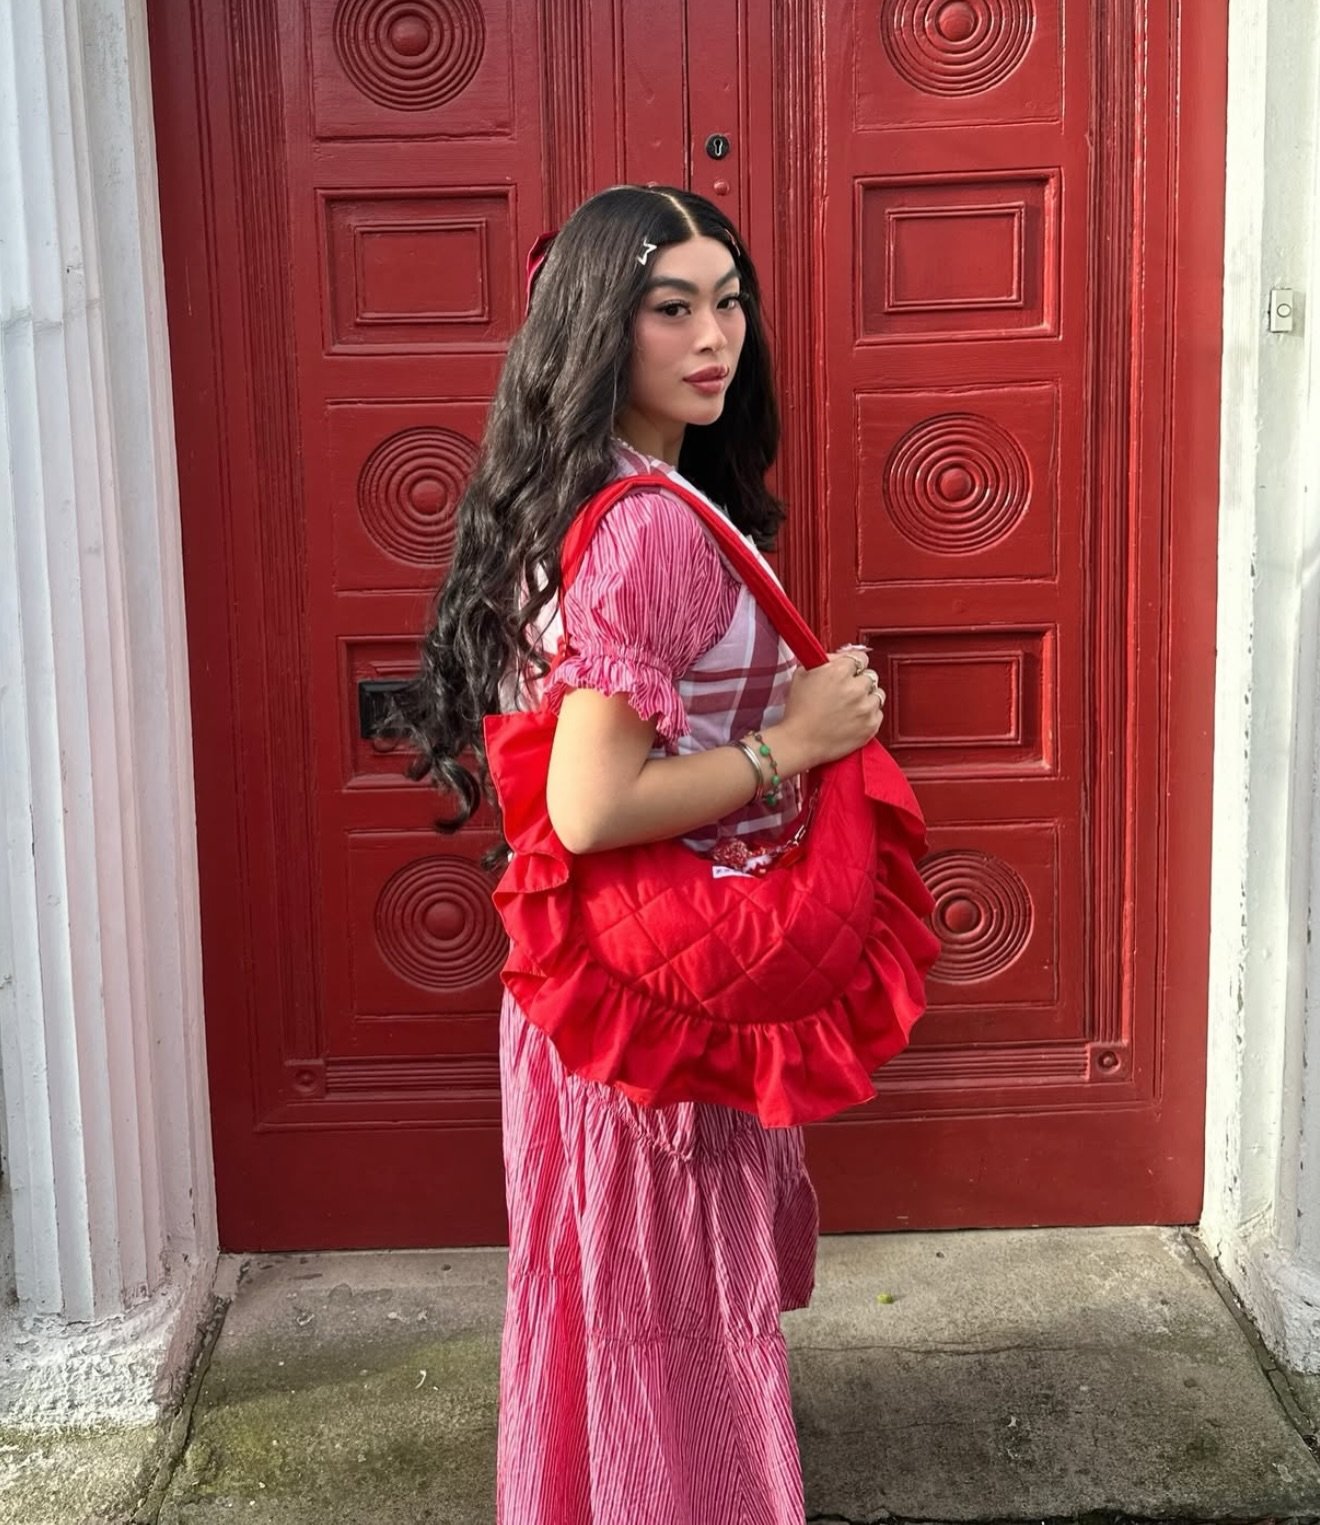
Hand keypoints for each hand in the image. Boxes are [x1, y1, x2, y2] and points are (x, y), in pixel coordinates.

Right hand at [764, 649, 884, 774]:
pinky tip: (853, 718)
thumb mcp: (802, 675)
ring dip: (867, 698)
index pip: (860, 658)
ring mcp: (865, 708)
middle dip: (859, 681)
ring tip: (851, 706)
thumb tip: (838, 658)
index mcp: (839, 672)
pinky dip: (869, 715)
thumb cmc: (798, 711)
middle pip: (871, 675)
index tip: (849, 671)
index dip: (853, 665)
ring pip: (878, 694)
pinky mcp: (871, 726)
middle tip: (846, 691)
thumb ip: (823, 661)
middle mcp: (856, 688)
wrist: (799, 742)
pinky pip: (879, 713)